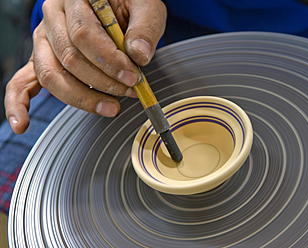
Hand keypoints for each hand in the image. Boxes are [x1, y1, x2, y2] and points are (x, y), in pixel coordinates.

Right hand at [5, 0, 165, 133]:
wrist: (116, 5)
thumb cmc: (130, 5)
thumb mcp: (145, 7)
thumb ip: (144, 27)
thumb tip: (139, 55)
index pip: (83, 34)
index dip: (109, 61)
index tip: (133, 76)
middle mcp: (53, 18)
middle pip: (69, 58)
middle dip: (103, 82)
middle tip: (130, 91)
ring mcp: (44, 41)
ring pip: (52, 76)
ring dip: (82, 98)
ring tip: (111, 107)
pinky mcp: (42, 60)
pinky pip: (22, 83)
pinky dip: (19, 104)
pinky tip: (22, 124)